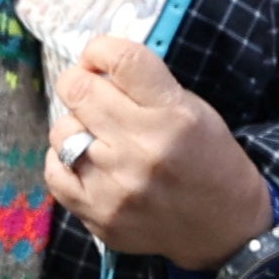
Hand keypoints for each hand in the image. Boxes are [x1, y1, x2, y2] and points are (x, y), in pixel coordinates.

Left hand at [47, 37, 273, 262]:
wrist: (224, 227)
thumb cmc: (209, 159)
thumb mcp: (194, 109)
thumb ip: (146, 86)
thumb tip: (94, 68)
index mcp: (173, 115)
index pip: (121, 59)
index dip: (100, 50)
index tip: (99, 59)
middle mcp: (142, 149)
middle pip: (77, 90)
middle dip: (79, 83)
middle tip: (90, 93)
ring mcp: (117, 186)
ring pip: (61, 132)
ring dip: (75, 127)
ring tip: (96, 136)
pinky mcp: (100, 215)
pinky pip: (54, 172)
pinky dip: (63, 161)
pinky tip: (84, 161)